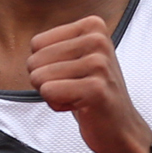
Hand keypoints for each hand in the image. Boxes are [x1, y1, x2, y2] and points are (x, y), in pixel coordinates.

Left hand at [28, 14, 151, 152]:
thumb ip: (54, 44)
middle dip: (48, 81)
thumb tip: (31, 47)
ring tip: (79, 96)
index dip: (46, 65)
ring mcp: (99, 64)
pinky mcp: (96, 88)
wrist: (120, 126)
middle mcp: (98, 40)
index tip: (72, 74)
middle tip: (75, 88)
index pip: (36, 43)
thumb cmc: (92, 92)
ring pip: (39, 77)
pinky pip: (48, 92)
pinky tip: (81, 106)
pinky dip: (58, 105)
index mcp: (93, 26)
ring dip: (54, 95)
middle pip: (35, 60)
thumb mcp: (76, 56)